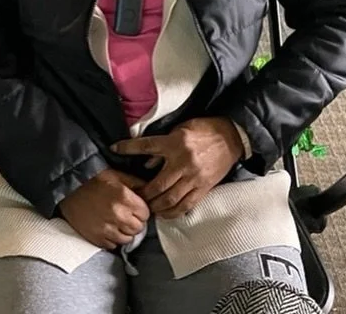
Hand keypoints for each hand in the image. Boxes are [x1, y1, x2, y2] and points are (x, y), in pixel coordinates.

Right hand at [58, 169, 149, 249]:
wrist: (68, 188)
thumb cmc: (93, 179)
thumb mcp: (117, 174)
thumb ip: (136, 183)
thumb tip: (150, 191)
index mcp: (124, 198)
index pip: (146, 213)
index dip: (141, 210)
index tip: (135, 207)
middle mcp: (118, 215)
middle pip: (138, 228)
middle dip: (135, 221)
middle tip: (127, 214)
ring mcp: (107, 229)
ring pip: (127, 239)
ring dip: (125, 231)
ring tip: (117, 222)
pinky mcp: (96, 238)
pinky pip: (113, 245)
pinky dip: (113, 238)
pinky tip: (108, 227)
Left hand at [111, 117, 243, 219]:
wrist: (231, 137)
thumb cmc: (203, 130)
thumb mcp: (180, 130)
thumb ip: (163, 146)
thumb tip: (147, 164)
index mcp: (175, 143)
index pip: (146, 146)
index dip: (128, 148)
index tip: (114, 149)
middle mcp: (182, 161)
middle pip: (156, 185)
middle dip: (143, 194)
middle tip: (134, 197)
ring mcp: (194, 177)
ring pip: (169, 199)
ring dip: (155, 206)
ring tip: (148, 208)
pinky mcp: (204, 188)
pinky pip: (185, 205)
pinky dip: (173, 212)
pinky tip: (164, 214)